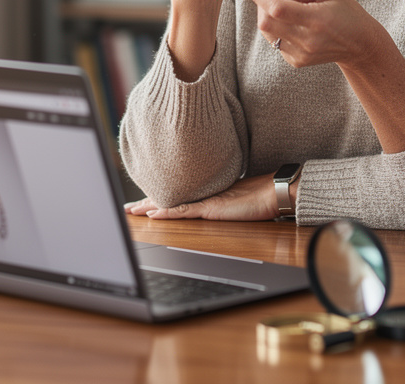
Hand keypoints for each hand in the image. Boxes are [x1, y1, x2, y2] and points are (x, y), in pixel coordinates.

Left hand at [124, 174, 279, 220]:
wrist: (275, 191)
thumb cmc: (262, 196)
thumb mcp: (238, 201)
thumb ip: (225, 202)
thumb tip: (220, 205)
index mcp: (207, 193)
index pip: (178, 195)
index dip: (160, 197)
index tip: (144, 201)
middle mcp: (203, 194)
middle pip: (169, 197)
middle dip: (147, 202)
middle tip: (128, 207)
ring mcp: (206, 200)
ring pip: (171, 203)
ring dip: (150, 207)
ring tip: (132, 210)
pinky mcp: (211, 207)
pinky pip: (184, 211)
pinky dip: (167, 212)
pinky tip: (153, 214)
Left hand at [239, 0, 384, 68]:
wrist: (360, 45)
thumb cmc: (347, 13)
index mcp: (316, 19)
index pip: (278, 8)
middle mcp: (307, 40)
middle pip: (266, 22)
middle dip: (261, 5)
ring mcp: (301, 54)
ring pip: (267, 34)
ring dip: (267, 17)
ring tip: (283, 8)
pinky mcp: (297, 62)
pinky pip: (275, 43)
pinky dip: (276, 29)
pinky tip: (291, 24)